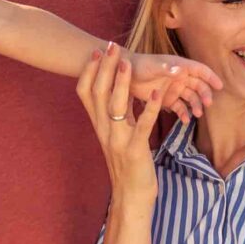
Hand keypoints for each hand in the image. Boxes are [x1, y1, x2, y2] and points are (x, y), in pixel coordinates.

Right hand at [77, 43, 164, 204]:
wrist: (130, 197)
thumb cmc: (126, 164)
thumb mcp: (116, 135)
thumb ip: (116, 114)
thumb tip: (118, 89)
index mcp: (99, 126)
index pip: (86, 93)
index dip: (89, 71)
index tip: (95, 51)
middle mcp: (104, 130)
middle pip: (99, 93)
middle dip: (105, 68)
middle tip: (111, 46)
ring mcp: (118, 140)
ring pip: (116, 107)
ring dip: (122, 84)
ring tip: (128, 63)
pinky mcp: (135, 151)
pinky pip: (142, 126)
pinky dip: (150, 109)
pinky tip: (158, 94)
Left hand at [127, 52, 218, 119]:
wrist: (123, 76)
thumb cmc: (139, 66)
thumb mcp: (153, 66)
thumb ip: (166, 68)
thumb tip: (181, 70)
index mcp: (179, 66)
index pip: (200, 70)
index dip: (211, 77)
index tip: (220, 86)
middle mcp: (180, 77)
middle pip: (198, 86)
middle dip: (205, 94)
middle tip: (207, 104)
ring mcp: (174, 89)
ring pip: (191, 98)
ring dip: (196, 105)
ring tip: (197, 114)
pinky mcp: (166, 100)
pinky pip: (179, 108)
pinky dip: (184, 114)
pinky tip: (186, 121)